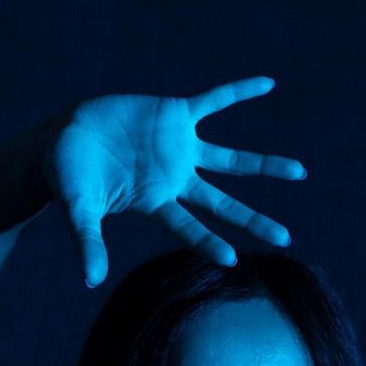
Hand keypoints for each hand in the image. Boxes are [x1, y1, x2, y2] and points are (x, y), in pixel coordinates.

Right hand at [44, 77, 304, 288]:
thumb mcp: (77, 208)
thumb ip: (87, 241)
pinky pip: (213, 101)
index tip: (233, 260)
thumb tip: (90, 281)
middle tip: (285, 238)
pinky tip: (268, 84)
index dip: (208, 241)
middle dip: (253, 221)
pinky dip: (238, 93)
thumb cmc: (68, 178)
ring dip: (264, 166)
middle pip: (223, 204)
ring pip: (231, 160)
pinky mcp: (174, 115)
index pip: (187, 228)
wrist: (65, 136)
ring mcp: (179, 148)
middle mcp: (175, 180)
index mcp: (153, 202)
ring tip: (300, 172)